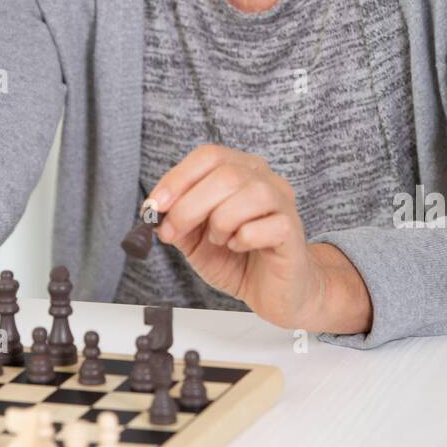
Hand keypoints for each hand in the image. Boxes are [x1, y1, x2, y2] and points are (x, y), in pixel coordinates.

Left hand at [145, 144, 325, 327]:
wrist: (275, 291)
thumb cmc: (238, 259)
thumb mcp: (197, 240)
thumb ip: (178, 222)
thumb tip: (155, 211)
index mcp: (240, 171)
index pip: (209, 156)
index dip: (178, 178)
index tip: (154, 205)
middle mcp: (265, 179)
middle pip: (226, 174)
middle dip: (189, 206)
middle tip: (172, 233)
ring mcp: (282, 203)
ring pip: (250, 194)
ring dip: (221, 221)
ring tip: (219, 240)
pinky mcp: (291, 230)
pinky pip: (265, 226)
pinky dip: (243, 239)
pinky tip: (240, 247)